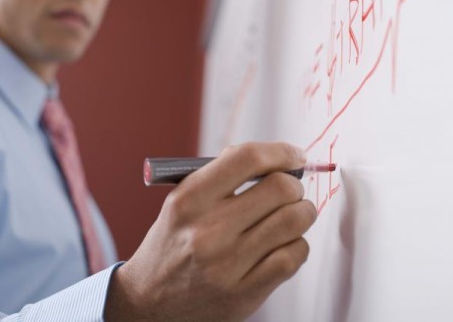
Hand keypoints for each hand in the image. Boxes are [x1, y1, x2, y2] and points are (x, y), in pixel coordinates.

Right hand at [105, 142, 317, 321]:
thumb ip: (221, 175)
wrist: (150, 301)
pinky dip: (297, 245)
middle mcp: (207, 230)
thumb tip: (272, 158)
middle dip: (295, 186)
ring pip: (294, 220)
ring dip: (302, 213)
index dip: (281, 152)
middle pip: (280, 188)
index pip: (248, 158)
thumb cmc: (173, 244)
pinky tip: (283, 244)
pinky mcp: (245, 292)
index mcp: (189, 199)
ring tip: (291, 217)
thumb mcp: (182, 202)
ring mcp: (227, 263)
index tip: (295, 156)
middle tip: (290, 192)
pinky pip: (294, 255)